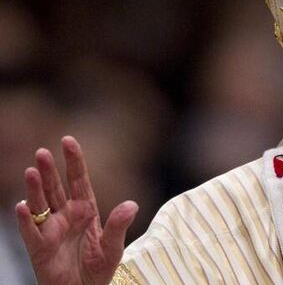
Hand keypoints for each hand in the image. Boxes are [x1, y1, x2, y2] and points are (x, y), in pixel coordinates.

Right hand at [15, 136, 138, 284]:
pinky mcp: (40, 248)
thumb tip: (132, 204)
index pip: (78, 180)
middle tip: (42, 151)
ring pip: (41, 204)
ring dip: (35, 188)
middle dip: (49, 170)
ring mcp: (52, 230)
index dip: (73, 161)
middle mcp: (66, 216)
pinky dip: (27, 220)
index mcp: (85, 210)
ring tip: (31, 170)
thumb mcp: (113, 247)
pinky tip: (22, 206)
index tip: (67, 140)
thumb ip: (119, 226)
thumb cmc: (98, 269)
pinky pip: (31, 232)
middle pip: (56, 188)